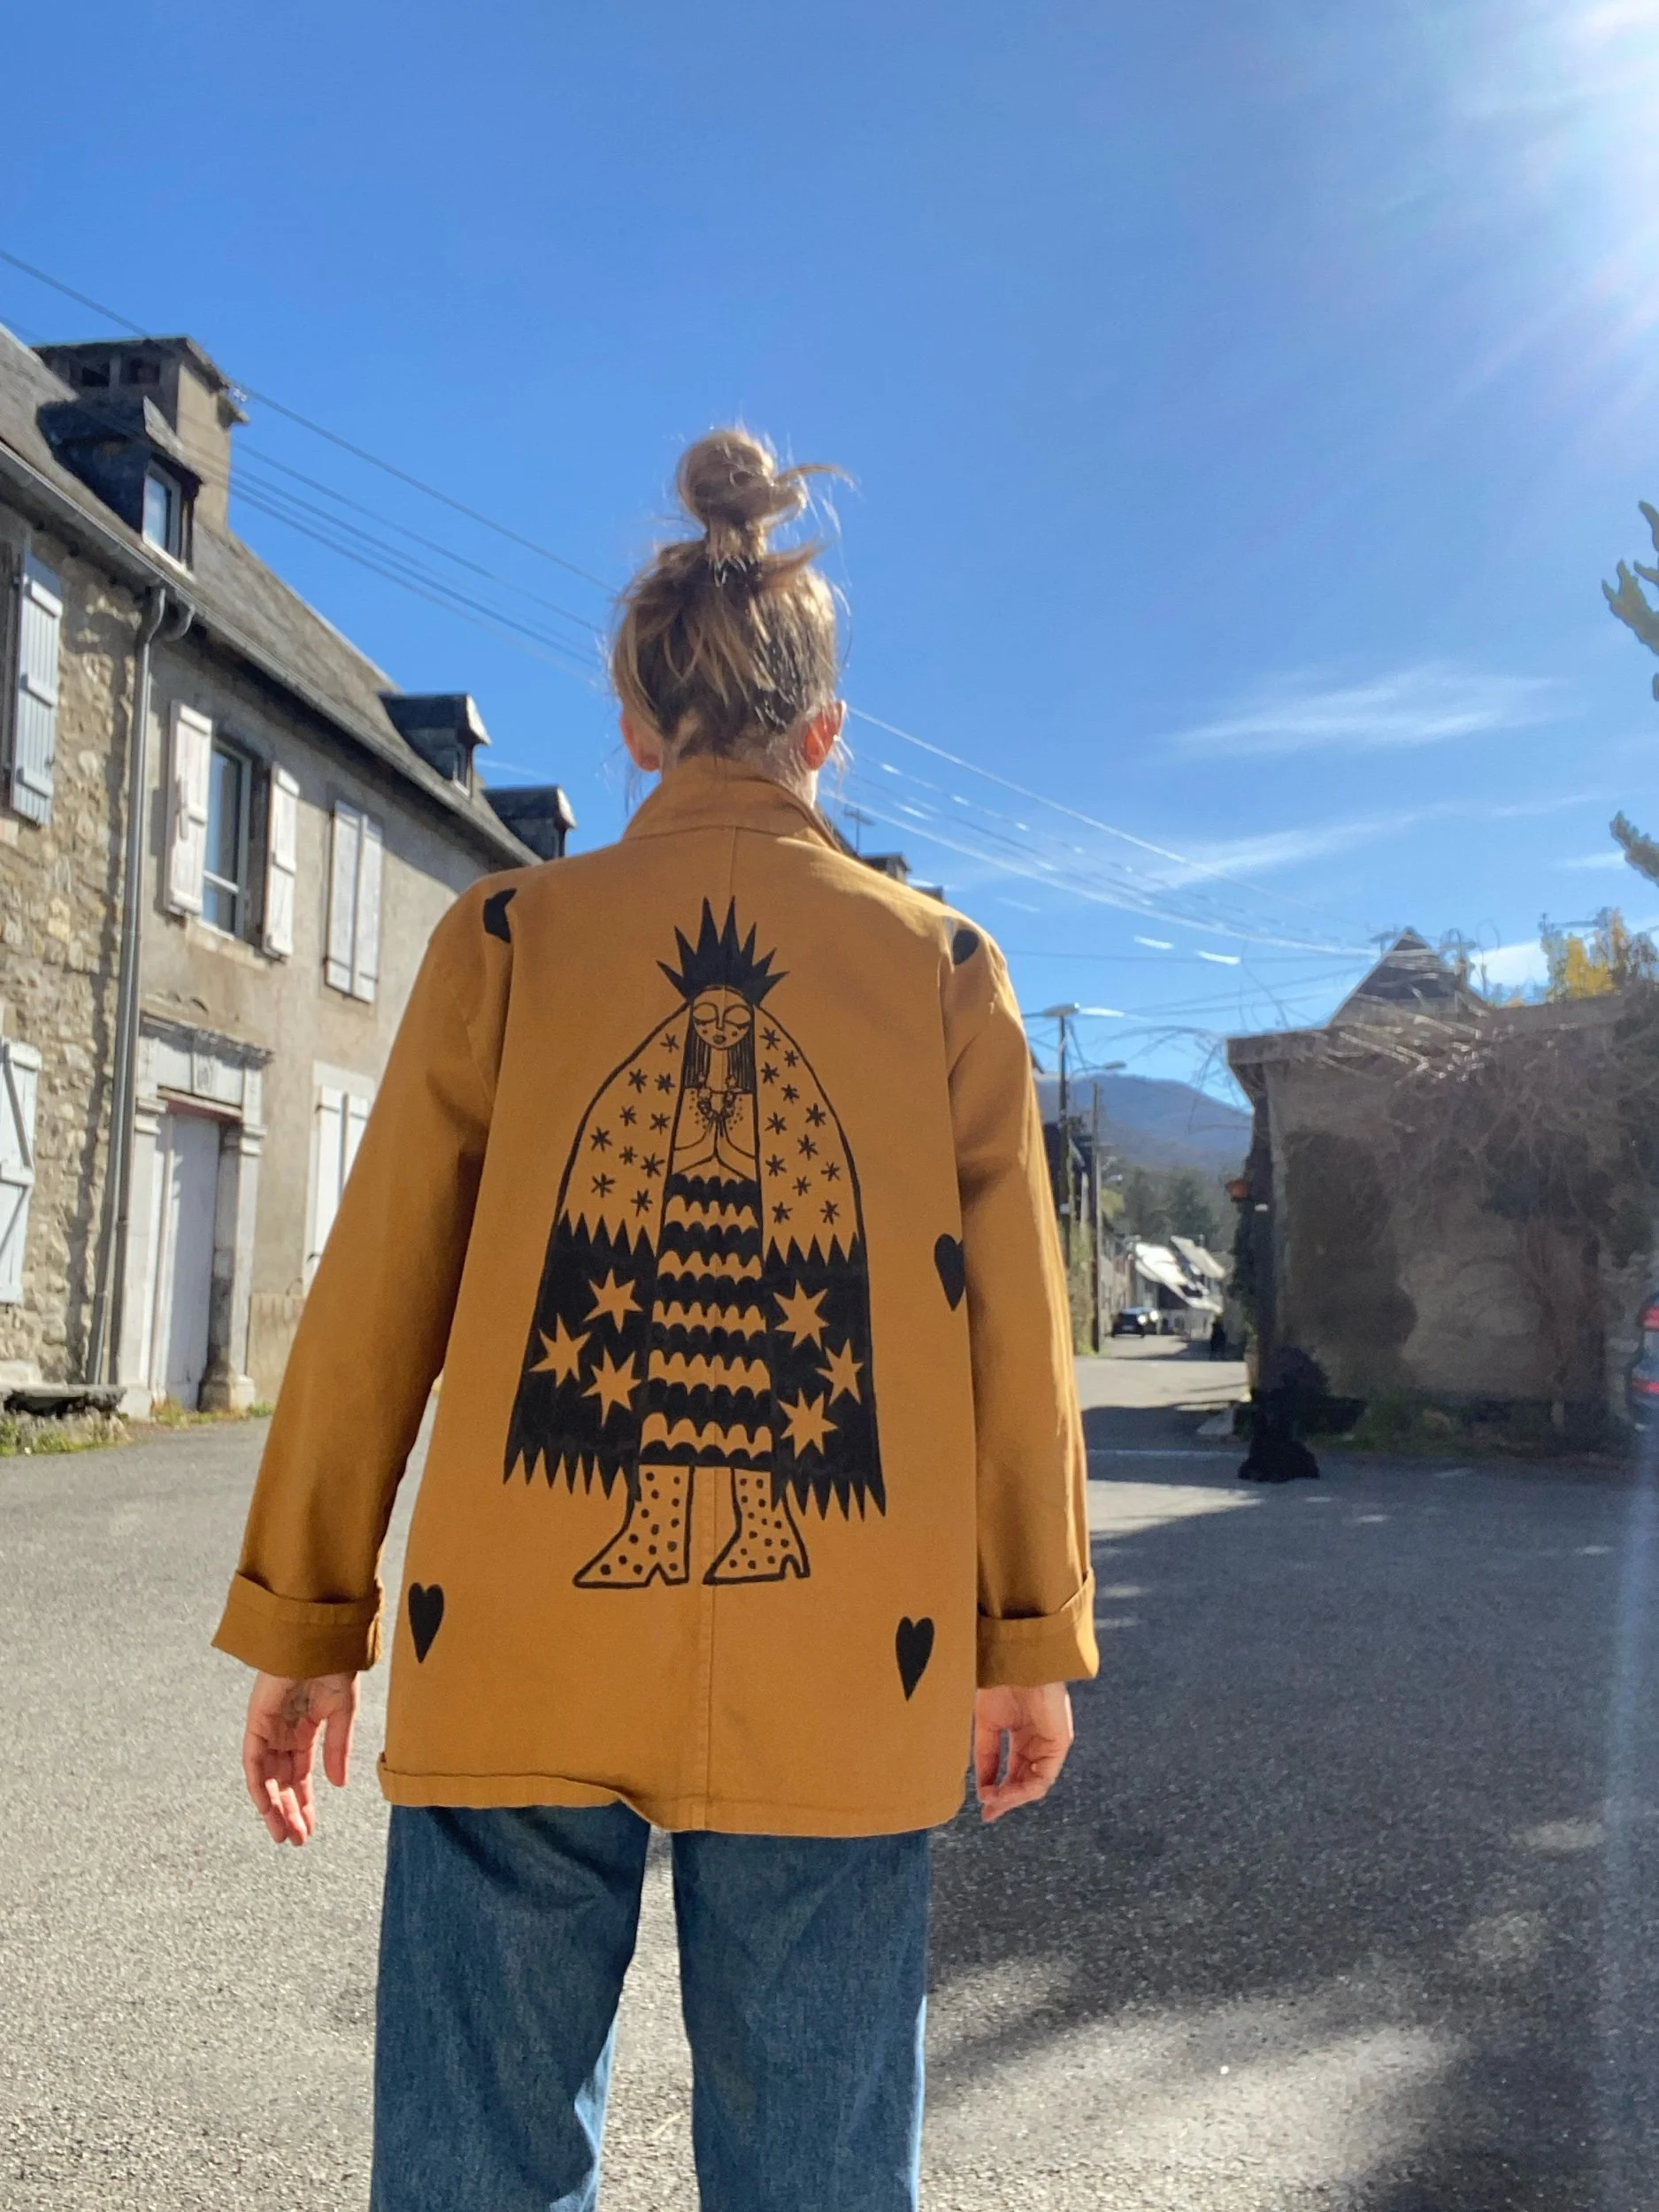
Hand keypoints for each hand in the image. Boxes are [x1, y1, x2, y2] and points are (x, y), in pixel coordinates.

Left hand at [241, 1671, 359, 1845]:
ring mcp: (267, 1729)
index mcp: (304, 1730)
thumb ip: (338, 1748)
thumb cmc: (334, 1667)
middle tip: (298, 1841)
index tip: (311, 1829)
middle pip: (282, 1783)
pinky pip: (252, 1762)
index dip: (305, 1802)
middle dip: (290, 1812)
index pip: (300, 1775)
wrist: (320, 1639)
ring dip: (274, 1808)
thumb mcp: (342, 1712)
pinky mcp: (256, 1723)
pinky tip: (269, 1808)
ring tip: (285, 1835)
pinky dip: (258, 1787)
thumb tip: (338, 1785)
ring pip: (266, 1779)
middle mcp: (283, 1734)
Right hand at [973, 1683, 1073, 1823]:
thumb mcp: (987, 1726)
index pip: (1012, 1770)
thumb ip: (986, 1757)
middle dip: (1005, 1800)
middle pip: (1024, 1781)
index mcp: (1022, 1734)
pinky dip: (1024, 1789)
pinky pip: (1044, 1777)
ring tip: (994, 1802)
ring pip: (1034, 1783)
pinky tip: (1006, 1792)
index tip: (983, 1805)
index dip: (997, 1789)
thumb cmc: (1000, 1685)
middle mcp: (1038, 1742)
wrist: (1015, 1663)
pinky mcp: (1060, 1744)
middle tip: (989, 1814)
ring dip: (1013, 1797)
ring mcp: (1050, 1743)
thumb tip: (983, 1788)